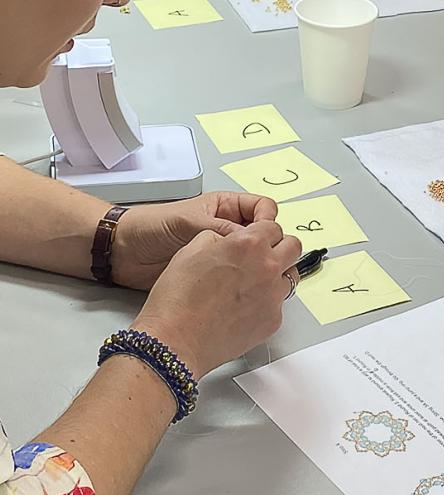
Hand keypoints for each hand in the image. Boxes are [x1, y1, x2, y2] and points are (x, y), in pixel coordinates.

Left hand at [111, 191, 278, 290]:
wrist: (124, 253)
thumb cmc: (152, 227)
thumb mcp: (189, 221)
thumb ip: (220, 227)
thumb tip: (250, 239)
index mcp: (226, 207)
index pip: (262, 208)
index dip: (267, 220)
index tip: (264, 235)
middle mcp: (228, 228)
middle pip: (263, 235)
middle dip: (268, 245)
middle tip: (264, 258)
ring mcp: (223, 252)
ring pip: (254, 258)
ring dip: (257, 265)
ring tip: (254, 275)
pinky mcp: (216, 274)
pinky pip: (239, 276)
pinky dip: (245, 281)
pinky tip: (242, 287)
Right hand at [132, 221, 301, 378]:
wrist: (176, 340)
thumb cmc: (178, 300)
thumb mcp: (191, 250)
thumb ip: (217, 237)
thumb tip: (225, 238)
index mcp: (249, 244)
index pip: (274, 226)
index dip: (264, 230)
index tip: (260, 236)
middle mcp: (267, 268)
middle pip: (293, 247)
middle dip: (280, 247)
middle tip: (266, 254)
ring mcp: (273, 296)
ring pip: (290, 276)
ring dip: (277, 274)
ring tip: (253, 282)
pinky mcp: (273, 321)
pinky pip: (279, 304)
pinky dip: (267, 302)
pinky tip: (246, 306)